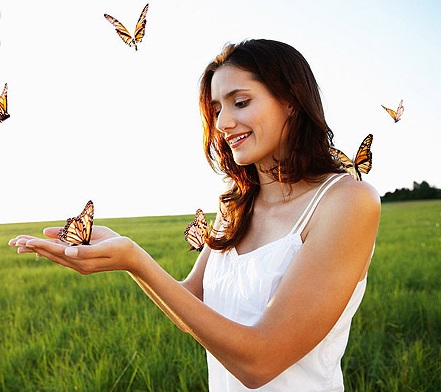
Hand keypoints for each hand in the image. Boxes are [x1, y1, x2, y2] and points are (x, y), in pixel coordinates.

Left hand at [9, 226, 141, 274]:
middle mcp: (78, 264)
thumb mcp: (106, 245)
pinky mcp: (82, 262)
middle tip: (14, 242)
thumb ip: (86, 249)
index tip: (24, 241)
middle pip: (51, 254)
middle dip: (33, 247)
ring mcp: (79, 264)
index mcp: (83, 261)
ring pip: (54, 256)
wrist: (132, 258)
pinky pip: (61, 256)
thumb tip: (67, 251)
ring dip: (37, 249)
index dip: (40, 245)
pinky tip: (40, 250)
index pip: (57, 251)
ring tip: (21, 245)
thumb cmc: (121, 248)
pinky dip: (48, 251)